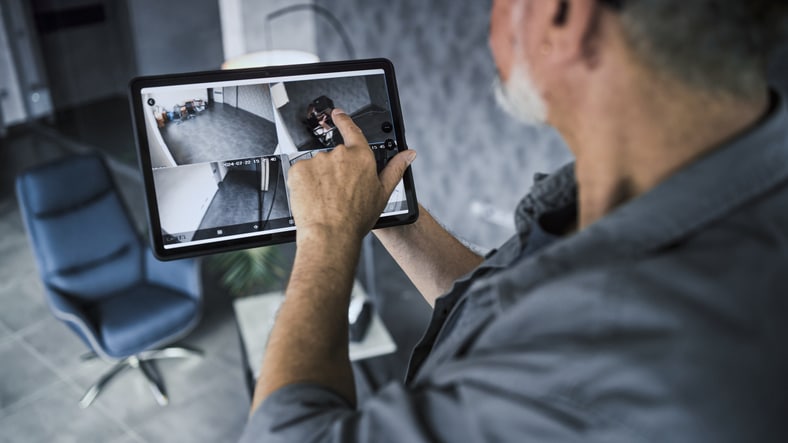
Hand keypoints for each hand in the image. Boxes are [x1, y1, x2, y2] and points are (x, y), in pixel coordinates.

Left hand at [287, 108, 416, 241]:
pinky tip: (312, 198)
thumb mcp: (383, 193)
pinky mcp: (299, 169)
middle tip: (336, 192)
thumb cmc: (356, 218)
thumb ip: (396, 168)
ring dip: (318, 178)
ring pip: (316, 166)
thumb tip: (409, 154)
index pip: (351, 130)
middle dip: (333, 170)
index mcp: (361, 157)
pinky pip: (300, 173)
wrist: (330, 234)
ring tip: (325, 199)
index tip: (337, 113)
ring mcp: (318, 161)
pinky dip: (304, 184)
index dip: (343, 120)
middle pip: (333, 156)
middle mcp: (339, 154)